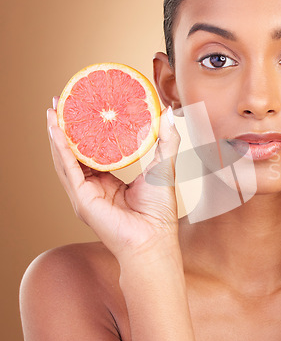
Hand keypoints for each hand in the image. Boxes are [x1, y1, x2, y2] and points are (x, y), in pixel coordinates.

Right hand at [47, 96, 180, 262]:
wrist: (154, 238)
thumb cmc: (160, 210)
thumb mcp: (164, 166)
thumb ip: (166, 140)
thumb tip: (168, 113)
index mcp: (108, 182)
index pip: (92, 151)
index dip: (86, 130)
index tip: (84, 107)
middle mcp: (92, 187)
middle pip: (74, 152)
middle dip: (66, 127)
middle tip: (62, 102)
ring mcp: (84, 194)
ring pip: (65, 159)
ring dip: (57, 134)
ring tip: (52, 110)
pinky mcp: (82, 199)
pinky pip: (68, 170)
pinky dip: (61, 150)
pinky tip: (56, 131)